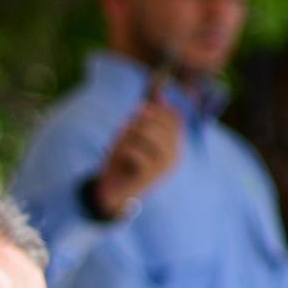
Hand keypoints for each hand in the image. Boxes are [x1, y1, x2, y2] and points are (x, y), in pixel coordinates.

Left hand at [87, 90, 185, 219]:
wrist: (112, 193)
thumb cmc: (122, 161)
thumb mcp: (133, 135)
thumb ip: (146, 117)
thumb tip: (159, 94)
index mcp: (174, 144)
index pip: (175, 117)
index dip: (155, 108)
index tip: (136, 110)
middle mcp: (174, 155)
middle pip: (160, 122)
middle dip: (138, 120)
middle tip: (122, 128)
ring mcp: (163, 167)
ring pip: (148, 134)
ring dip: (128, 134)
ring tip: (118, 142)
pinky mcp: (149, 176)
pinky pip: (135, 152)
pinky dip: (123, 149)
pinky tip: (119, 156)